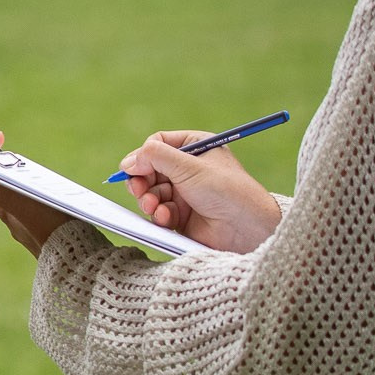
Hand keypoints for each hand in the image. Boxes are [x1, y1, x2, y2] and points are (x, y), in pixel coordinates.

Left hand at [0, 129, 71, 258]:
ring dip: (24, 174)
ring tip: (39, 171)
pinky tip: (55, 189)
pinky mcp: (43, 223)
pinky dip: (39, 188)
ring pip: (17, 188)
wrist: (79, 261)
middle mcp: (9, 211)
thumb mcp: (22, 206)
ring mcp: (25, 218)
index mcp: (0, 205)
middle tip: (19, 154)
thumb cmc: (51, 232)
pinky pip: (34, 199)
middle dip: (5, 161)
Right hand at [117, 128, 282, 252]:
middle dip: (142, 181)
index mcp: (196, 147)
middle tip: (138, 190)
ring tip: (153, 206)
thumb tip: (127, 162)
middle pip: (149, 169)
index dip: (143, 156)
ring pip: (151, 192)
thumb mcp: (189, 167)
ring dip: (148, 199)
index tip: (134, 169)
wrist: (248, 229)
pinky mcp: (182, 215)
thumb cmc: (226, 191)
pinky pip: (159, 211)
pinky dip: (159, 214)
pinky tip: (167, 218)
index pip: (157, 144)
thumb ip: (154, 157)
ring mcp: (185, 192)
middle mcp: (189, 169)